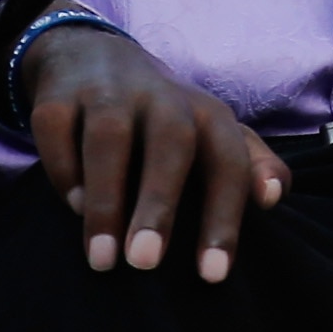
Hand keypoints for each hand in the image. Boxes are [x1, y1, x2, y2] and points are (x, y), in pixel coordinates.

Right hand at [24, 27, 288, 284]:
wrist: (93, 55)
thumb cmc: (163, 116)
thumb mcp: (211, 132)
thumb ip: (252, 163)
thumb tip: (274, 197)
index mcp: (205, 112)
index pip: (227, 159)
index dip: (224, 215)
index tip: (213, 275)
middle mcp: (160, 96)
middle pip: (170, 141)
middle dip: (158, 203)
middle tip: (145, 263)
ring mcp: (108, 91)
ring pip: (109, 136)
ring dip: (105, 199)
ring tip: (103, 259)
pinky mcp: (59, 94)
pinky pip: (58, 128)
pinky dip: (63, 168)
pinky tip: (72, 205)